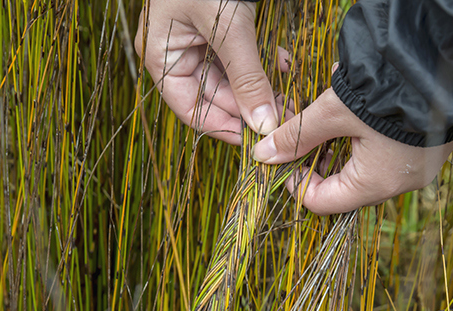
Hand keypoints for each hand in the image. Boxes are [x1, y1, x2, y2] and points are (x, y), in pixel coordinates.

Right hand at [134, 0, 290, 144]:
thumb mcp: (229, 27)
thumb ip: (248, 77)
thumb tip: (265, 123)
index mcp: (162, 58)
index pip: (192, 110)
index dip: (225, 129)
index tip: (257, 140)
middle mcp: (176, 54)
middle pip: (214, 97)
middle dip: (250, 108)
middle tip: (285, 119)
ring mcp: (196, 42)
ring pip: (231, 80)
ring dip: (260, 89)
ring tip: (290, 98)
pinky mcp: (218, 29)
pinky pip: (240, 58)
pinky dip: (262, 64)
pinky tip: (284, 67)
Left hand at [253, 88, 452, 214]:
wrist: (443, 63)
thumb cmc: (386, 92)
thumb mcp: (333, 112)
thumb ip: (296, 135)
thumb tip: (261, 154)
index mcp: (374, 184)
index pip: (321, 203)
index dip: (296, 183)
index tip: (284, 158)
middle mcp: (399, 184)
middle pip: (343, 187)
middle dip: (316, 161)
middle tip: (301, 136)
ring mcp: (417, 168)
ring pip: (363, 170)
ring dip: (339, 148)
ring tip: (327, 119)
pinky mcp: (427, 149)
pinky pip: (386, 156)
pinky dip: (364, 140)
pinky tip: (356, 112)